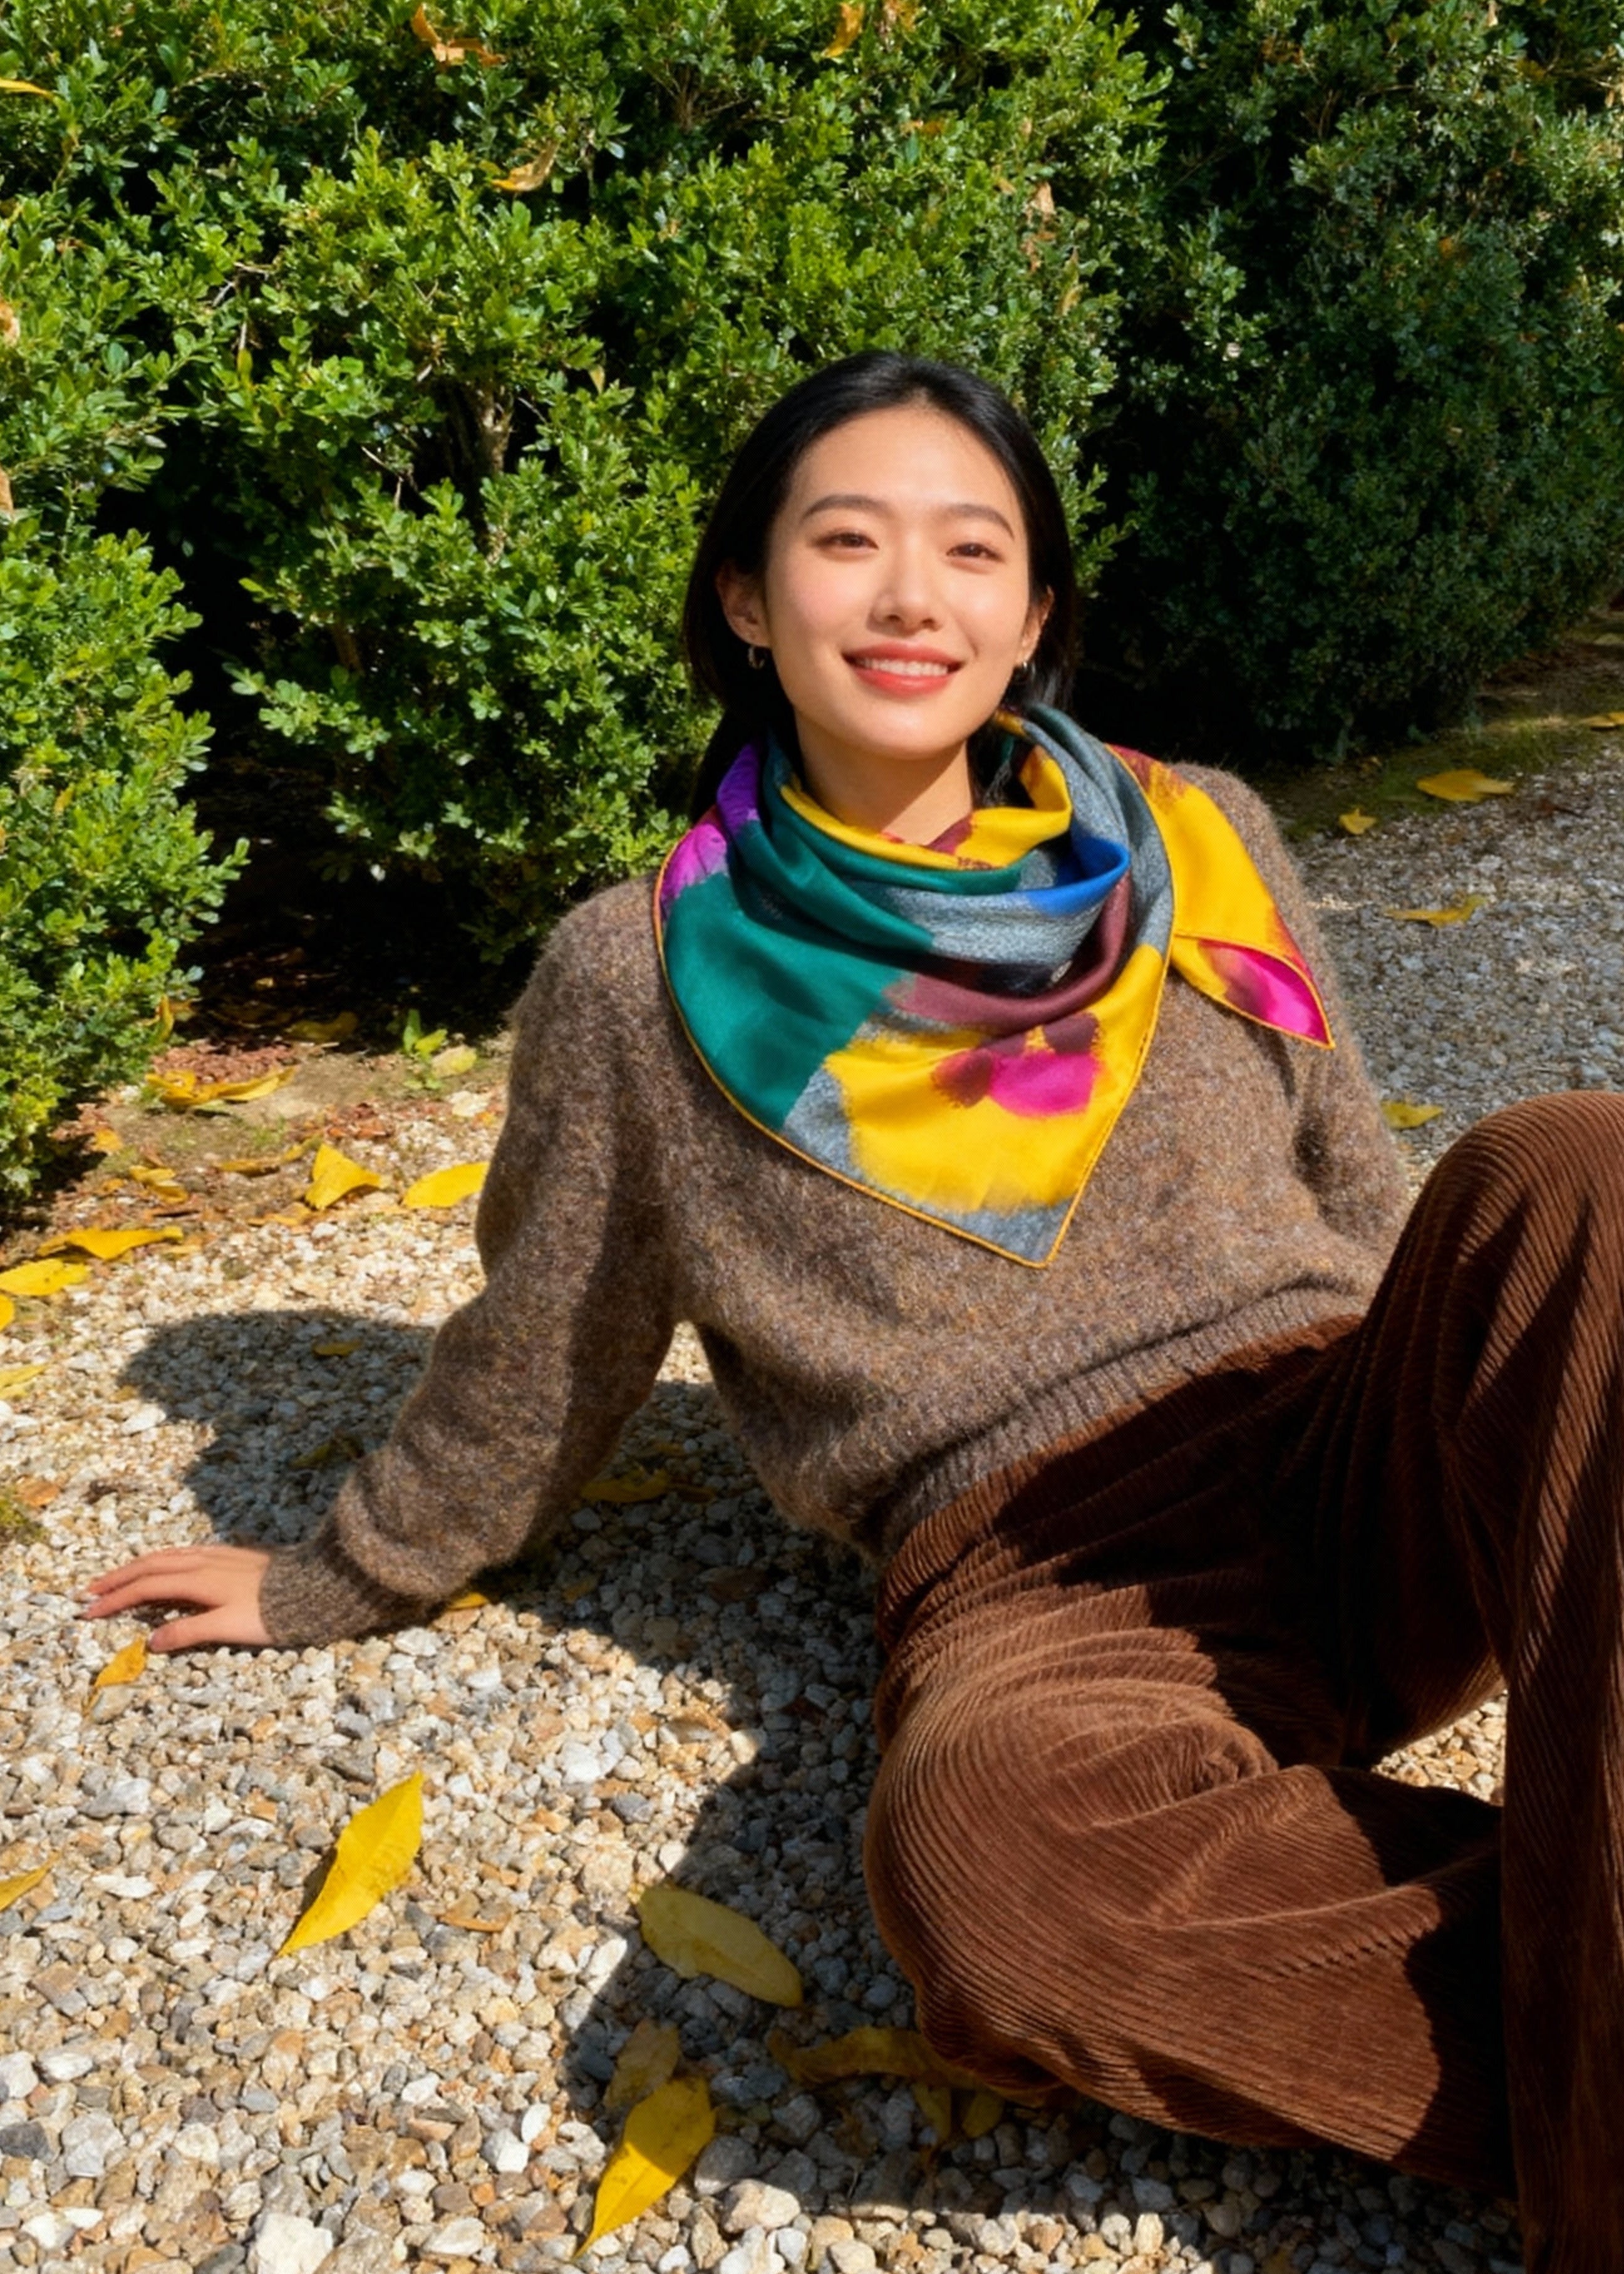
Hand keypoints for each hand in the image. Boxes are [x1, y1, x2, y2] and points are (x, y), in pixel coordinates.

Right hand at [79, 1544, 273, 1650]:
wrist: (314, 1585)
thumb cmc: (274, 1611)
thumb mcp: (230, 1627)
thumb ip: (189, 1632)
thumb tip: (151, 1640)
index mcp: (197, 1579)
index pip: (145, 1588)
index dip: (116, 1600)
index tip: (89, 1611)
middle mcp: (203, 1561)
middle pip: (150, 1566)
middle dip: (118, 1579)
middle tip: (91, 1592)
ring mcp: (217, 1555)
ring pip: (166, 1556)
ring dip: (137, 1566)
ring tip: (118, 1578)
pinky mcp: (231, 1555)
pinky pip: (184, 1552)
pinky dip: (162, 1559)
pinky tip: (164, 1564)